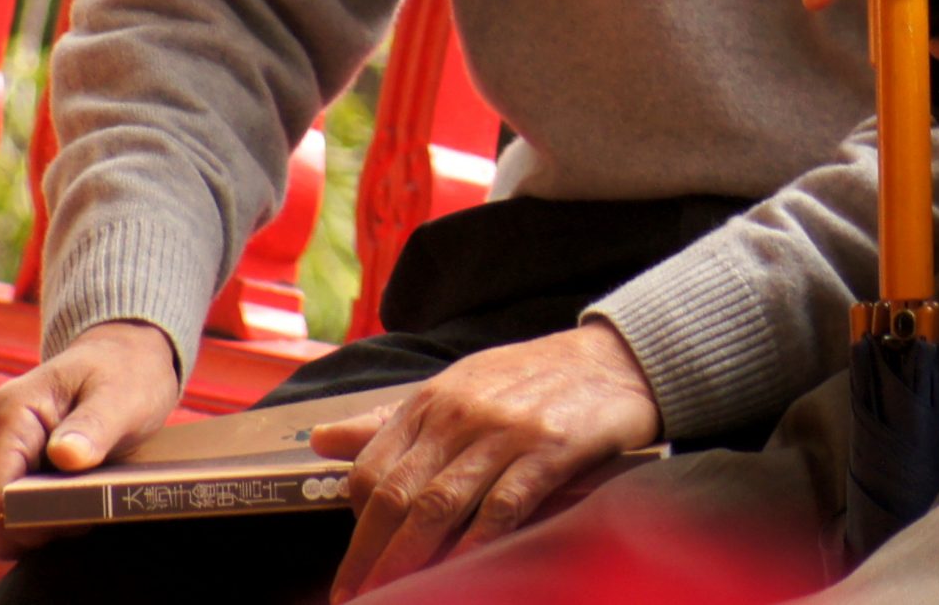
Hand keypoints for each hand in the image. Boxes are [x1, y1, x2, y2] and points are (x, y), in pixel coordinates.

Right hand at [0, 318, 180, 556]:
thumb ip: (95, 425)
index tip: (77, 518)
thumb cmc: (124, 375)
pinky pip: (2, 507)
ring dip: (36, 521)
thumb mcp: (124, 397)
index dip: (29, 520)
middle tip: (87, 511)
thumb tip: (65, 456)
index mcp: (6, 414)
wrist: (120, 359)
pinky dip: (34, 514)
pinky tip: (69, 496)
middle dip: (35, 525)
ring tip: (83, 497)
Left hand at [312, 319, 658, 600]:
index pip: (371, 468)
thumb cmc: (533, 378)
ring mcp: (504, 432)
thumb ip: (391, 420)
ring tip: (391, 595)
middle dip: (370, 556)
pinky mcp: (549, 449)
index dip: (354, 525)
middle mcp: (461, 413)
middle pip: (397, 494)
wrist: (616, 358)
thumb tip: (322, 438)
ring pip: (439, 504)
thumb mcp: (457, 385)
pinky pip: (502, 505)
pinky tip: (459, 571)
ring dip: (408, 560)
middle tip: (354, 597)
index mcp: (433, 400)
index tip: (351, 566)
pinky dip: (475, 543)